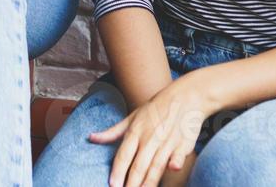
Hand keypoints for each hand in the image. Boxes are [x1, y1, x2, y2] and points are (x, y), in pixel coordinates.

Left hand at [89, 75, 211, 186]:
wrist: (184, 97)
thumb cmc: (155, 109)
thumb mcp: (132, 117)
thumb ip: (113, 132)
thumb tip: (91, 137)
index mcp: (135, 132)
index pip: (124, 155)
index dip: (118, 171)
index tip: (113, 185)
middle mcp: (150, 138)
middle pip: (139, 165)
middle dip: (131, 183)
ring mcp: (167, 142)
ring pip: (156, 166)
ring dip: (149, 182)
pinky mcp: (183, 144)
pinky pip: (179, 155)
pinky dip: (176, 161)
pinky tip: (172, 168)